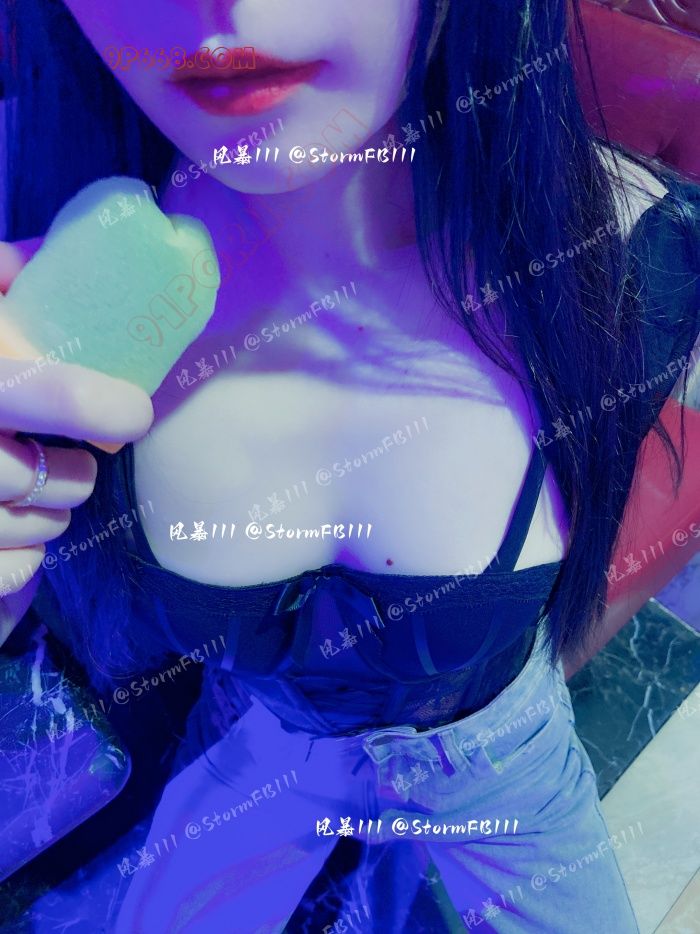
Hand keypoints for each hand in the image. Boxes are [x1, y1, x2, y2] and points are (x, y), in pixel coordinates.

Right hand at [0, 239, 153, 646]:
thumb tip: (33, 258)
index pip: (13, 388)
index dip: (74, 399)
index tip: (135, 411)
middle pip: (22, 474)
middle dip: (71, 476)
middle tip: (83, 466)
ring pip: (27, 527)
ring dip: (52, 516)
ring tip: (45, 497)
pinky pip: (12, 576)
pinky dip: (25, 562)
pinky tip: (15, 541)